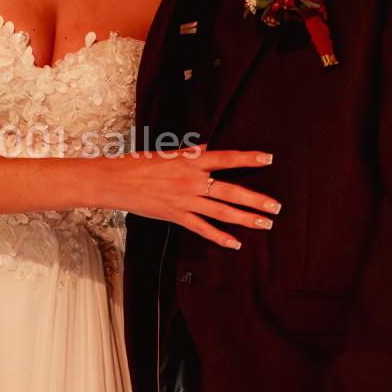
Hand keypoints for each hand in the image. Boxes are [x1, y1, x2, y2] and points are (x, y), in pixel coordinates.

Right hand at [114, 143, 280, 248]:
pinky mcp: (176, 216)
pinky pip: (203, 228)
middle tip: (276, 207)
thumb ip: (191, 152)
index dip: (249, 158)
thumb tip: (207, 148)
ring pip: (222, 211)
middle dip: (256, 199)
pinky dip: (220, 237)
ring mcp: (186, 200)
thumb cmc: (138, 164)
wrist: (116, 181)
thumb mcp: (167, 153)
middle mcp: (193, 181)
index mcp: (191, 161)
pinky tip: (234, 243)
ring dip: (246, 218)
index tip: (268, 159)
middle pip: (232, 191)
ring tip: (265, 224)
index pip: (227, 158)